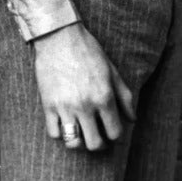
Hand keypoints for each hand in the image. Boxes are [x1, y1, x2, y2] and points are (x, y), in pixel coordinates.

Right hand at [31, 22, 134, 151]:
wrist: (59, 36)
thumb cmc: (88, 51)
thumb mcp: (112, 71)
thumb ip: (124, 97)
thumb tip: (133, 119)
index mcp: (104, 97)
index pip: (115, 133)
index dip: (115, 135)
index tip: (110, 131)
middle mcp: (86, 106)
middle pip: (95, 144)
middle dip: (99, 144)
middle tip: (97, 137)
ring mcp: (65, 107)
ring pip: (73, 143)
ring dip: (79, 143)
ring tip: (81, 133)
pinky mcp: (48, 105)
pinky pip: (54, 133)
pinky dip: (60, 133)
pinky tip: (65, 123)